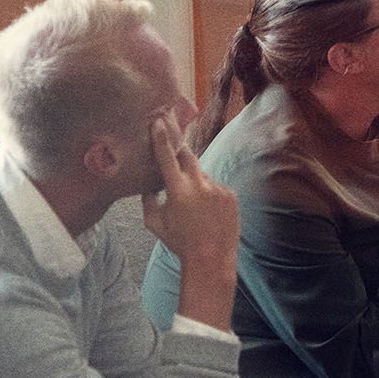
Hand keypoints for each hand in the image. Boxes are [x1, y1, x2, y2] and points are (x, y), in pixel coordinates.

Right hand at [143, 114, 239, 327]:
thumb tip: (147, 182)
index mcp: (178, 190)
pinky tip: (205, 210)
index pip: (167, 156)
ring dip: (193, 180)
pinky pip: (215, 186)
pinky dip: (207, 192)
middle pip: (187, 155)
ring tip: (190, 202)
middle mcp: (200, 184)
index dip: (162, 137)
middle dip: (178, 144)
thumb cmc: (178, 242)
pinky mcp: (231, 194)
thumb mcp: (154, 222)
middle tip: (171, 129)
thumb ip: (147, 199)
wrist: (212, 257)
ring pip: (201, 174)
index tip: (158, 120)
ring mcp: (219, 188)